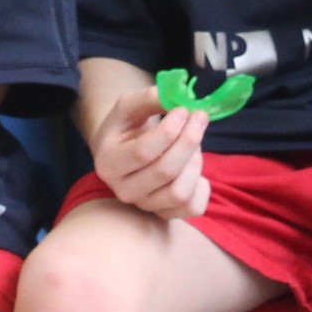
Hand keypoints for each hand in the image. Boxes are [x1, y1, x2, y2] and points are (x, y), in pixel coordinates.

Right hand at [92, 92, 209, 220]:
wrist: (124, 152)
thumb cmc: (126, 128)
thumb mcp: (129, 107)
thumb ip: (149, 99)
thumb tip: (174, 97)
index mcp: (108, 163)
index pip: (143, 152)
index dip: (169, 130)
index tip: (184, 109)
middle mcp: (123, 191)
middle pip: (165, 171)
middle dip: (189, 140)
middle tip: (200, 117)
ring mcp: (146, 206)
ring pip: (180, 192)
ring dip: (195, 161)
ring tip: (193, 142)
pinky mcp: (167, 215)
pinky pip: (194, 208)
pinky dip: (202, 186)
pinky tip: (194, 167)